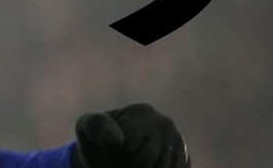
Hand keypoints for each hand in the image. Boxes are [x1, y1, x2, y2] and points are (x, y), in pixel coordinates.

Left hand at [70, 103, 188, 167]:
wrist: (111, 151)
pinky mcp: (185, 159)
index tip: (107, 149)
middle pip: (148, 161)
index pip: (131, 146)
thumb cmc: (96, 138)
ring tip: (130, 163)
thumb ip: (98, 128)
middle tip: (118, 160)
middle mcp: (165, 124)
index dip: (114, 155)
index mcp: (142, 111)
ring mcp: (178, 142)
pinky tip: (147, 165)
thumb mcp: (88, 128)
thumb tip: (117, 141)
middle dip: (128, 166)